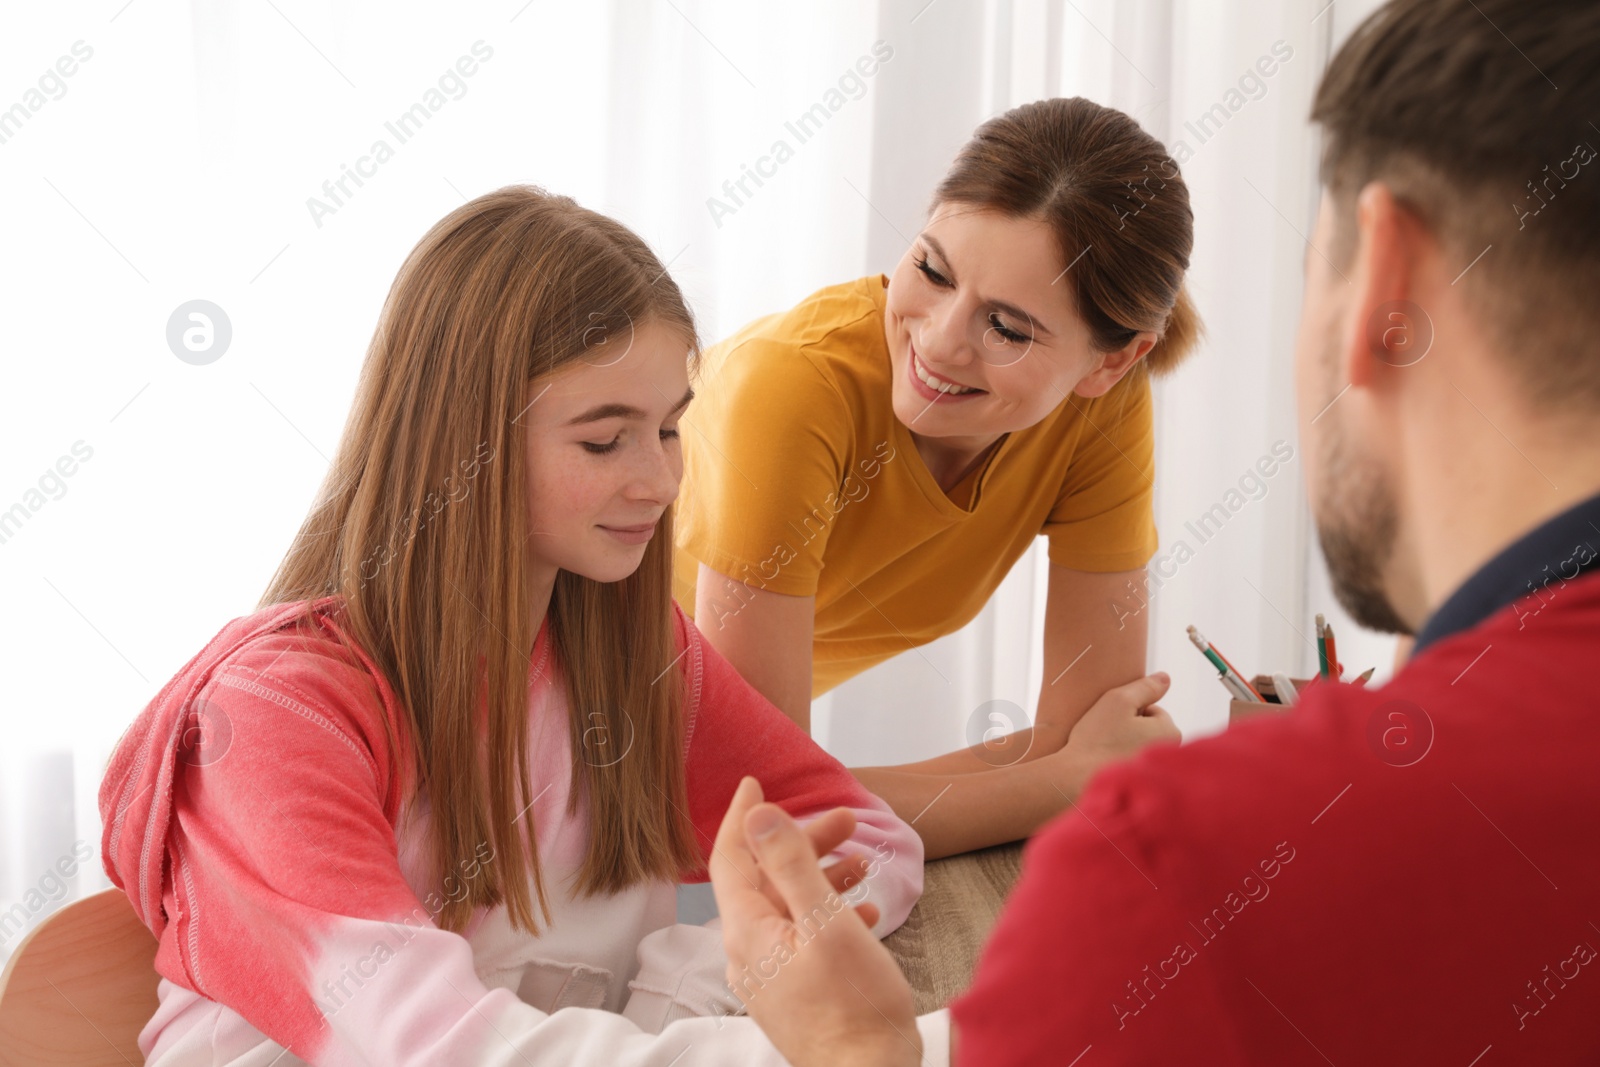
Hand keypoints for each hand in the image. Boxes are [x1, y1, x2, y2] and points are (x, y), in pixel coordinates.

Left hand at [709, 777, 921, 1066]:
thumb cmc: (854, 1005)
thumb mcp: (825, 920)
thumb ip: (790, 864)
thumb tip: (757, 816)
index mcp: (747, 931)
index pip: (730, 858)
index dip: (742, 816)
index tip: (754, 783)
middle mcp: (749, 953)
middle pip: (767, 880)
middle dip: (804, 844)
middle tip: (848, 821)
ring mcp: (771, 978)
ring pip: (790, 909)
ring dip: (822, 878)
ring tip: (864, 864)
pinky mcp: (795, 995)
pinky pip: (804, 940)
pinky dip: (829, 916)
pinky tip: (864, 914)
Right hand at [1053, 671, 1180, 789]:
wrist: (1078, 780)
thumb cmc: (1098, 739)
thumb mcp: (1118, 701)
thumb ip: (1145, 687)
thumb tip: (1165, 678)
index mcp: (1171, 732)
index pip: (1152, 710)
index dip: (1129, 711)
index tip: (1112, 721)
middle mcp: (1170, 754)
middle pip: (1148, 730)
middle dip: (1130, 728)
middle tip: (1107, 734)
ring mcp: (1157, 772)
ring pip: (1139, 746)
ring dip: (1125, 744)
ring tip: (1105, 750)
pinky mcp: (1142, 785)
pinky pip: (1131, 763)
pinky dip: (1121, 761)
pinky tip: (1105, 764)